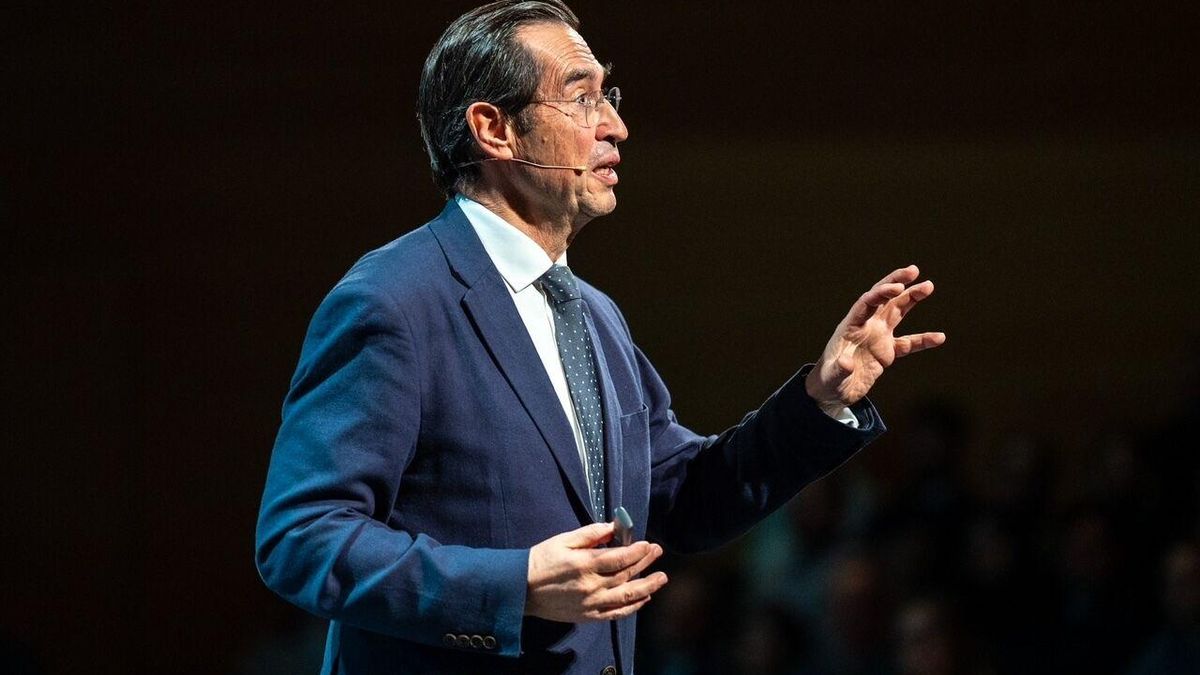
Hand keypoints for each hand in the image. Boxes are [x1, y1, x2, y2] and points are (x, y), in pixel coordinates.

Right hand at [526, 522, 667, 622]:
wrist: (521, 589)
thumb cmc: (541, 560)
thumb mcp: (563, 540)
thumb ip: (590, 534)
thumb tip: (613, 527)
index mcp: (584, 564)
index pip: (619, 558)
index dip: (636, 551)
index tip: (648, 544)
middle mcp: (591, 586)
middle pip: (626, 574)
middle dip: (644, 562)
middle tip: (658, 552)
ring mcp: (591, 604)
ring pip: (626, 596)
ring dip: (647, 586)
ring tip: (661, 578)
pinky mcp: (588, 616)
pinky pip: (616, 613)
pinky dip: (632, 607)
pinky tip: (643, 598)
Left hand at [805, 265, 944, 412]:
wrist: (833, 391)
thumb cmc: (828, 381)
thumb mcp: (831, 377)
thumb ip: (839, 369)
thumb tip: (846, 363)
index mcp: (851, 326)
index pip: (866, 303)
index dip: (881, 294)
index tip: (897, 287)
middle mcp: (866, 326)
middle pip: (883, 300)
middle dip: (897, 283)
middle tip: (914, 270)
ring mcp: (878, 337)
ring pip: (898, 312)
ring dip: (912, 298)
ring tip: (928, 286)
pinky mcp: (887, 352)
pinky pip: (909, 343)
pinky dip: (923, 340)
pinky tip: (939, 337)